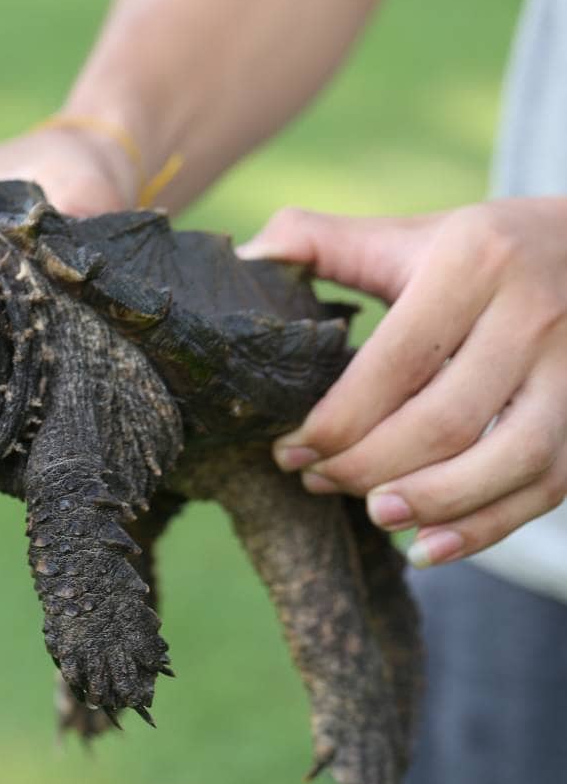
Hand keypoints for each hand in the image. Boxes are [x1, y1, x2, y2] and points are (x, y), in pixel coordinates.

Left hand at [237, 199, 566, 566]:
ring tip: (371, 514)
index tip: (287, 450)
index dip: (333, 422)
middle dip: (366, 467)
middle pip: (444, 422)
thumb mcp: (408, 236)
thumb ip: (322, 241)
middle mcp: (533, 317)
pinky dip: (486, 528)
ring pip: (508, 460)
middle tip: (317, 481)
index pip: (393, 365)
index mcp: (474, 265)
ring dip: (431, 502)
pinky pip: (547, 486)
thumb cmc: (480, 252)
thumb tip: (246, 256)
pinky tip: (428, 547)